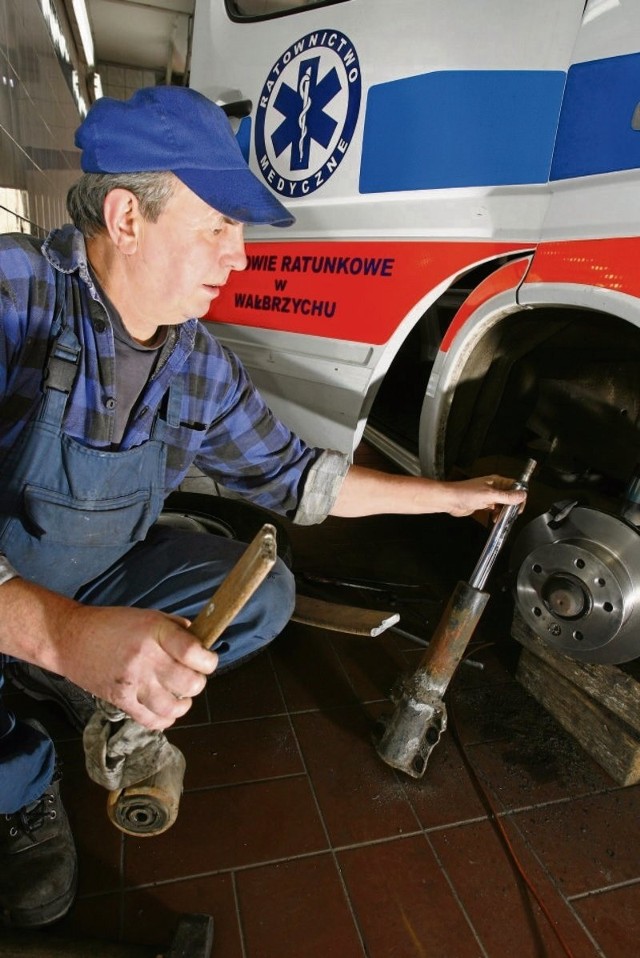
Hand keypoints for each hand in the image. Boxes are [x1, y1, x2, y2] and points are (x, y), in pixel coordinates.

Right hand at [58, 604, 218, 730]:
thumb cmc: (112, 624)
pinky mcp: (120, 701)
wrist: (70, 639)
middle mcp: (145, 658)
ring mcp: (132, 682)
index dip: (208, 661)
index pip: (193, 653)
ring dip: (184, 704)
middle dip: (198, 682)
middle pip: (188, 683)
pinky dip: (165, 719)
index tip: (207, 660)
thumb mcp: (149, 616)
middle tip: (193, 677)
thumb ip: (177, 629)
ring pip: (172, 706)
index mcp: (154, 632)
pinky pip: (152, 720)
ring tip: (182, 696)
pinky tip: (166, 708)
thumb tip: (201, 643)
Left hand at [443, 474, 526, 519]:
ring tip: (500, 517)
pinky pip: (495, 509)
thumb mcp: (490, 495)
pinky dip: (496, 514)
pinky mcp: (483, 503)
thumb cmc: (465, 493)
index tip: (519, 507)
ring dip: (503, 512)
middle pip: (510, 496)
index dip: (519, 496)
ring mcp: (488, 495)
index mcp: (496, 481)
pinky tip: (494, 518)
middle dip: (511, 506)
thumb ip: (507, 496)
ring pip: (503, 504)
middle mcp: (493, 487)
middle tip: (510, 514)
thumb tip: (522, 495)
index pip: (515, 486)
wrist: (450, 500)